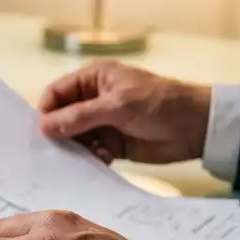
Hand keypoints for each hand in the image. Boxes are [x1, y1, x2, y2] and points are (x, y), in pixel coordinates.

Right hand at [38, 60, 211, 164]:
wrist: (197, 128)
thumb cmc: (160, 105)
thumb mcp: (118, 106)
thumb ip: (80, 117)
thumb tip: (43, 127)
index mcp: (93, 79)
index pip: (55, 94)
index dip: (46, 112)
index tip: (42, 133)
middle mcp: (93, 99)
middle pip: (61, 118)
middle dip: (58, 134)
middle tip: (56, 152)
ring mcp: (101, 122)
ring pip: (73, 138)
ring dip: (75, 149)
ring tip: (86, 156)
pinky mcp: (111, 144)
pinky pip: (89, 152)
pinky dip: (90, 158)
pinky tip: (103, 160)